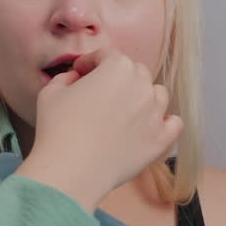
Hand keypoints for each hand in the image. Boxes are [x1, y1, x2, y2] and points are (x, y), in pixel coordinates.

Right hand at [15, 48, 182, 210]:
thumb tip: (76, 78)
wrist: (71, 170)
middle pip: (136, 72)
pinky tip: (150, 126)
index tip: (82, 72)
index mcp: (117, 68)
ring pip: (158, 94)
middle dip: (118, 78)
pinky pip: (174, 123)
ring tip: (126, 110)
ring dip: (144, 97)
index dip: (91, 62)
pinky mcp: (160, 139)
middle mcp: (142, 86)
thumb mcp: (51, 92)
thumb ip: (67, 77)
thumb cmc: (58, 129)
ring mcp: (155, 113)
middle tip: (101, 93)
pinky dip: (165, 122)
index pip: (107, 56)